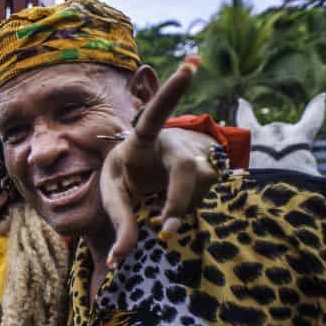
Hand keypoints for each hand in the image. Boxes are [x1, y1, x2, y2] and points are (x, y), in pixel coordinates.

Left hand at [100, 57, 219, 267]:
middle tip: (166, 231)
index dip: (172, 92)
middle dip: (179, 202)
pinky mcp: (212, 171)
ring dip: (178, 209)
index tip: (191, 66)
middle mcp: (174, 143)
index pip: (155, 115)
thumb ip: (118, 222)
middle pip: (188, 171)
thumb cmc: (125, 174)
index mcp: (143, 138)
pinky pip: (204, 197)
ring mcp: (197, 155)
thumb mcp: (113, 194)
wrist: (145, 171)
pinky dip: (186, 209)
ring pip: (198, 190)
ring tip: (156, 208)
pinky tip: (172, 203)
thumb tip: (119, 259)